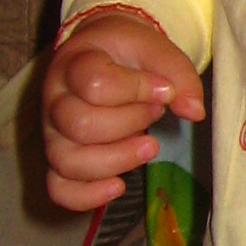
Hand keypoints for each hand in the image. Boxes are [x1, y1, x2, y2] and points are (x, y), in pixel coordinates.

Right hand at [42, 9, 204, 210]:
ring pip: (69, 162)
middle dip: (130, 124)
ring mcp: (52, 134)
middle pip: (81, 126)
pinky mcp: (59, 161)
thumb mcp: (156, 49)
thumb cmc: (127, 53)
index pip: (93, 83)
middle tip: (156, 112)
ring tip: (149, 146)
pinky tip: (120, 185)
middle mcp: (54, 101)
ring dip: (118, 160)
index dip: (136, 90)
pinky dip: (88, 196)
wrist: (103, 54)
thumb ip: (178, 75)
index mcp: (74, 64)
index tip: (163, 89)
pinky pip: (60, 190)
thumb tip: (194, 112)